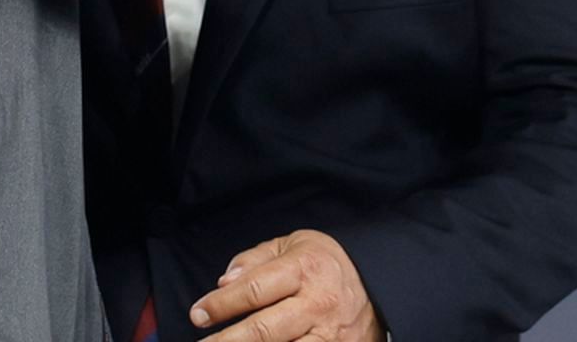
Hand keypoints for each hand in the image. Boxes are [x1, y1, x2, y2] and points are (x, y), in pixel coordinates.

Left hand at [189, 229, 385, 341]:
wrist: (379, 284)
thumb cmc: (325, 263)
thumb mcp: (292, 245)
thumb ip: (255, 260)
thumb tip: (224, 282)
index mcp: (304, 269)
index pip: (254, 289)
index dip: (221, 304)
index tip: (197, 314)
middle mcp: (317, 304)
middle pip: (265, 330)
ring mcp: (331, 335)